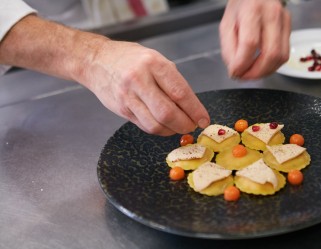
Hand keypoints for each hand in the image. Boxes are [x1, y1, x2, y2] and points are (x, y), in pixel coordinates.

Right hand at [83, 41, 209, 135]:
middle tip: (193, 125)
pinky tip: (166, 125)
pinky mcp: (121, 110)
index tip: (204, 119)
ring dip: (172, 130)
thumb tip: (191, 106)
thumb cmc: (130, 58)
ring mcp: (128, 97)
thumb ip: (172, 80)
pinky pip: (145, 126)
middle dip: (185, 124)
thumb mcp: (155, 59)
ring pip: (155, 125)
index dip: (195, 110)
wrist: (96, 61)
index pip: (179, 92)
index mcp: (153, 64)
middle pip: (167, 113)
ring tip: (180, 126)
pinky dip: (160, 129)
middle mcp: (139, 80)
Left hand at [219, 0, 290, 78]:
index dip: (242, 64)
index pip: (250, 43)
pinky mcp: (290, 28)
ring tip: (251, 73)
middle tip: (243, 77)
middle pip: (271, 53)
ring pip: (281, 57)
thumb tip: (236, 70)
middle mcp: (272, 15)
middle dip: (256, 73)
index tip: (234, 73)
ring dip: (265, 72)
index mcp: (252, 11)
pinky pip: (284, 54)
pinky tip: (260, 66)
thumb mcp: (226, 26)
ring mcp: (284, 21)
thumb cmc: (240, 8)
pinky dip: (272, 66)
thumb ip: (229, 50)